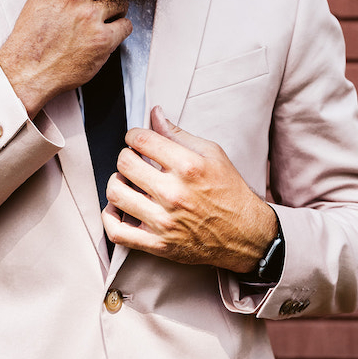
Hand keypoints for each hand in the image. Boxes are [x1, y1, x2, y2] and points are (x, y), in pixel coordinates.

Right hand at [0, 0, 132, 115]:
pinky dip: (122, 29)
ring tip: (113, 16)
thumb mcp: (36, 5)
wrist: (26, 70)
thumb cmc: (29, 44)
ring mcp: (90, 16)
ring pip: (119, 1)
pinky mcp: (103, 38)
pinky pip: (126, 25)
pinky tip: (114, 33)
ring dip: (118, 8)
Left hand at [103, 106, 278, 272]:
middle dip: (126, 157)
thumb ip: (178, 133)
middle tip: (135, 161)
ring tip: (128, 182)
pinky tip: (119, 207)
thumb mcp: (212, 154)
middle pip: (124, 163)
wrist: (248, 236)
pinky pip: (117, 232)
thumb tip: (154, 113)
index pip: (140, 139)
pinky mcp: (159, 245)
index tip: (137, 140)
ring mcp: (164, 221)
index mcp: (188, 167)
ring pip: (115, 193)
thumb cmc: (229, 191)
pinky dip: (109, 217)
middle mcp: (174, 194)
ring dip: (117, 182)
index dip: (134, 135)